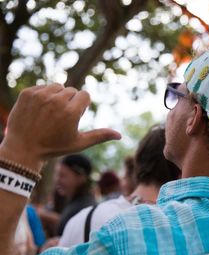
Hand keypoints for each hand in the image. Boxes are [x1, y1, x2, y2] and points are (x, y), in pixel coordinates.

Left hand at [0, 84, 120, 170]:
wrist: (22, 149)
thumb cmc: (54, 148)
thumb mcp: (79, 143)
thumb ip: (100, 136)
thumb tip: (120, 135)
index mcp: (71, 112)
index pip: (84, 95)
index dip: (82, 106)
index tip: (74, 116)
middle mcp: (56, 101)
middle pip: (71, 90)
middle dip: (70, 101)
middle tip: (60, 118)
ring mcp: (40, 96)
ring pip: (57, 86)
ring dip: (57, 96)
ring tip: (50, 113)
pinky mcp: (27, 93)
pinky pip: (42, 87)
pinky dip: (43, 95)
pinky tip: (39, 110)